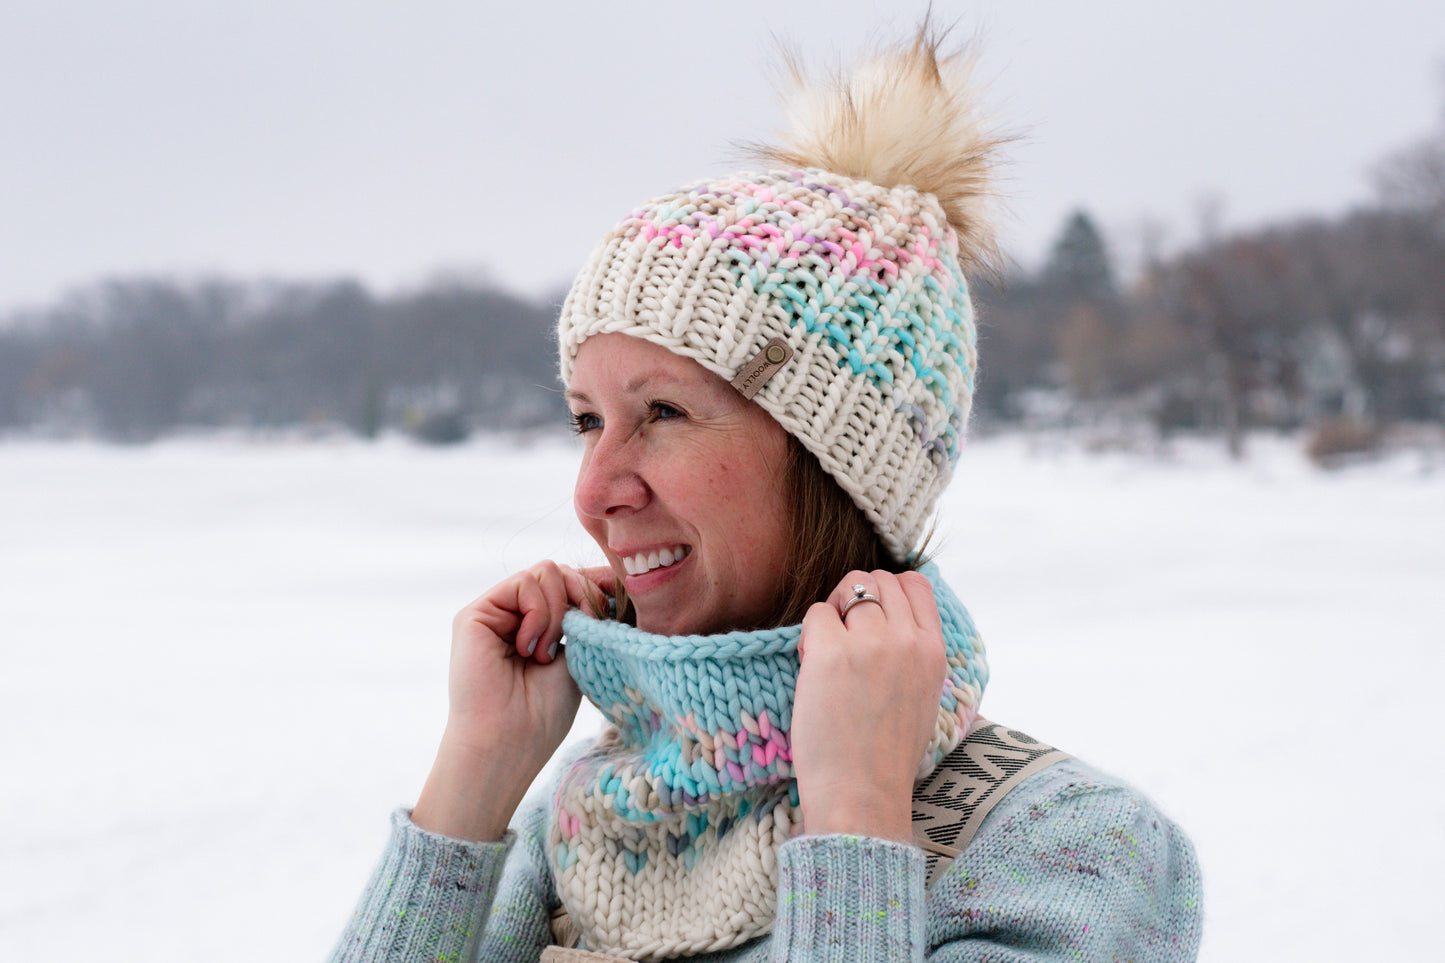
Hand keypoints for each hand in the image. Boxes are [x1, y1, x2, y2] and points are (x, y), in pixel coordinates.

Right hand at [412, 561, 610, 840]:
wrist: (510, 742)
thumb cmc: (544, 712)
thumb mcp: (579, 653)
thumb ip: (586, 614)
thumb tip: (610, 579)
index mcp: (539, 624)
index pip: (571, 582)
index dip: (597, 587)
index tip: (616, 608)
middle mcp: (514, 614)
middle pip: (561, 571)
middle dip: (584, 596)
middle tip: (584, 632)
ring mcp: (494, 612)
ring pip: (546, 571)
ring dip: (559, 612)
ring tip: (547, 653)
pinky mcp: (475, 614)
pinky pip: (524, 582)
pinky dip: (540, 613)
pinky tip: (531, 648)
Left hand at [791, 570, 945, 842]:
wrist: (863, 797)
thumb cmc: (885, 756)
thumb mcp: (922, 696)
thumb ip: (913, 653)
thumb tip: (888, 615)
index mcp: (934, 651)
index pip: (915, 583)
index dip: (887, 591)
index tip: (869, 617)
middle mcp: (907, 640)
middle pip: (877, 579)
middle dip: (854, 598)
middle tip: (842, 636)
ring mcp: (870, 644)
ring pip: (848, 590)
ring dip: (832, 613)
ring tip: (826, 654)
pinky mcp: (831, 653)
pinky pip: (816, 614)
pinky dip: (809, 635)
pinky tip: (812, 669)